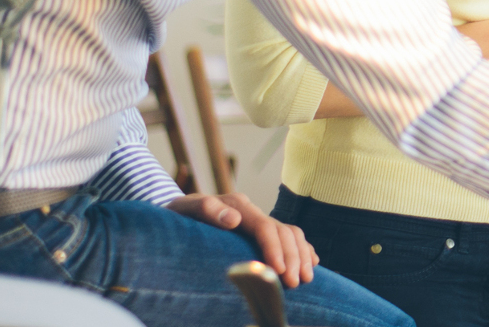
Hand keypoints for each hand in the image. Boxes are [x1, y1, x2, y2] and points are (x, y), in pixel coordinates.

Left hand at [167, 191, 318, 287]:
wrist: (176, 211)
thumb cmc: (177, 216)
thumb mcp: (185, 210)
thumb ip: (207, 210)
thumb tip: (234, 219)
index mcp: (238, 205)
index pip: (265, 227)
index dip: (275, 249)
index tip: (280, 271)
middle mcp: (252, 211)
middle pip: (284, 231)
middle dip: (293, 257)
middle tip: (295, 283)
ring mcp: (258, 219)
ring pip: (292, 233)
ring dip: (302, 254)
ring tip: (306, 277)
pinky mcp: (260, 229)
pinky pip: (290, 235)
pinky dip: (303, 247)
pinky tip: (312, 260)